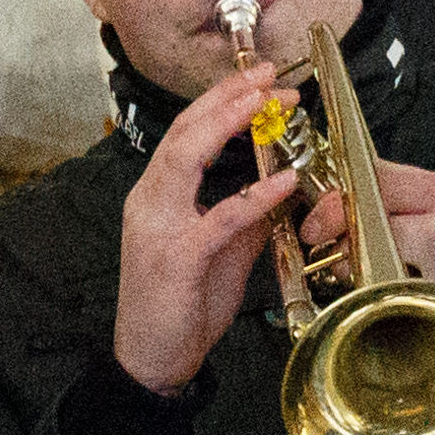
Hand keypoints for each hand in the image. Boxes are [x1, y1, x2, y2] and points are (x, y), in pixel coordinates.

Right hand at [111, 61, 303, 397]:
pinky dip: (255, 195)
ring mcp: (157, 228)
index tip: (261, 79)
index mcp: (156, 196)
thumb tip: (279, 185)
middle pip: (184, 131)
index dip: (222, 100)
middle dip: (227, 97)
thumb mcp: (222, 251)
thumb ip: (245, 216)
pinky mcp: (175, 259)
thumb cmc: (182, 307)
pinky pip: (219, 217)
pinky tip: (285, 178)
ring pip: (187, 158)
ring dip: (231, 124)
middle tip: (269, 74)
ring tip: (270, 103)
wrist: (152, 360)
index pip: (186, 132)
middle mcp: (149, 202)